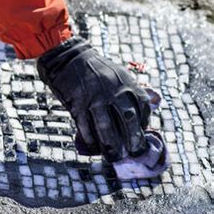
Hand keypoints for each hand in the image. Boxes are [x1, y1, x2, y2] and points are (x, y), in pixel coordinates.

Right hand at [37, 36, 150, 161]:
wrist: (67, 58)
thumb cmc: (94, 70)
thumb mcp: (117, 74)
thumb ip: (130, 91)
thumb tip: (146, 113)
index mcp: (126, 82)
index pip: (143, 108)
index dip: (144, 125)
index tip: (141, 135)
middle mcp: (113, 90)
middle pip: (128, 121)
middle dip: (133, 141)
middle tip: (132, 152)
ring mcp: (94, 98)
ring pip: (107, 129)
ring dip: (111, 147)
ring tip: (113, 156)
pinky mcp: (77, 104)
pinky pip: (86, 128)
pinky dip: (90, 141)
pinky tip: (93, 147)